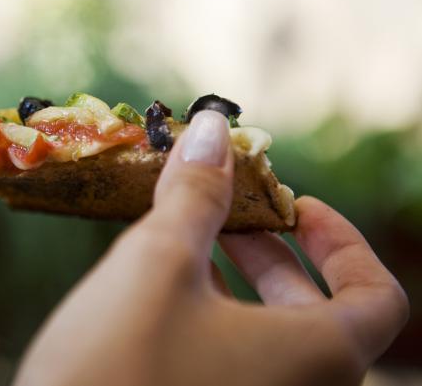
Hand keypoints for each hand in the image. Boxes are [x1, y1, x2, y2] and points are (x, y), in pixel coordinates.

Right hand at [14, 111, 408, 385]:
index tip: (292, 204)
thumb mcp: (156, 265)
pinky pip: (236, 366)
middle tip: (225, 214)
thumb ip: (194, 196)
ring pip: (272, 341)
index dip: (342, 239)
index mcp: (314, 359)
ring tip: (185, 241)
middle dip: (273, 252)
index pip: (377, 296)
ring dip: (238, 283)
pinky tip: (160, 293)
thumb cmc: (116, 365)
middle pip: (320, 315)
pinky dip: (214, 319)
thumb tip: (213, 130)